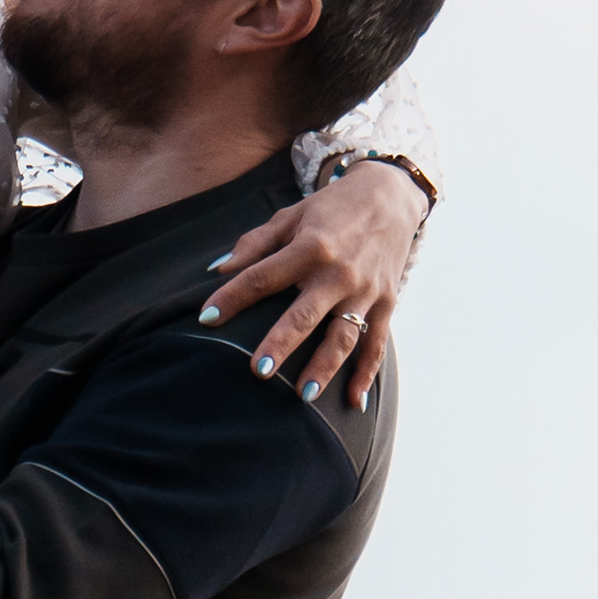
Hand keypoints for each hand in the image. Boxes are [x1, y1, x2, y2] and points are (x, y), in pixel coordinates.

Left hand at [199, 153, 430, 408]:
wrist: (391, 196)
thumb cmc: (331, 208)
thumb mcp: (291, 215)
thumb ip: (255, 244)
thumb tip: (217, 269)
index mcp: (310, 246)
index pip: (263, 275)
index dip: (233, 296)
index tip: (206, 318)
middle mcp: (338, 271)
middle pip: (305, 314)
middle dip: (282, 343)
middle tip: (258, 371)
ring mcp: (365, 290)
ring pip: (344, 336)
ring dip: (325, 367)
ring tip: (303, 395)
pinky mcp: (387, 303)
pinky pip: (376, 344)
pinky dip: (367, 374)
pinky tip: (354, 402)